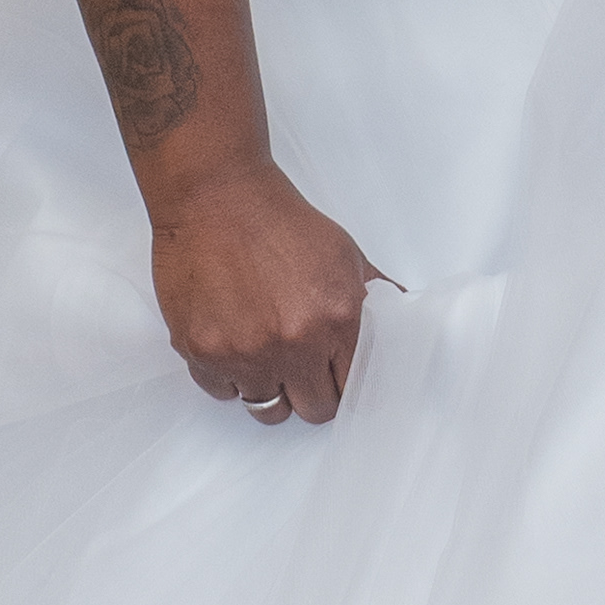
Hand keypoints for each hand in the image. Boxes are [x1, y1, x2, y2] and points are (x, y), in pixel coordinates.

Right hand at [148, 156, 381, 425]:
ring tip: (263, 353)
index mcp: (336, 320)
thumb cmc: (278, 219)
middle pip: (313, 409)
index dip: (343, 382)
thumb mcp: (344, 252)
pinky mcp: (201, 351)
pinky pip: (222, 392)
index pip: (352, 387)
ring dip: (269, 387)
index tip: (334, 376)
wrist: (215, 195)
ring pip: (266, 409)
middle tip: (301, 368)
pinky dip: (228, 377)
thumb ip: (376, 295)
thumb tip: (403, 325)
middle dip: (311, 393)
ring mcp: (244, 353)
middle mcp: (292, 344)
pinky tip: (233, 343)